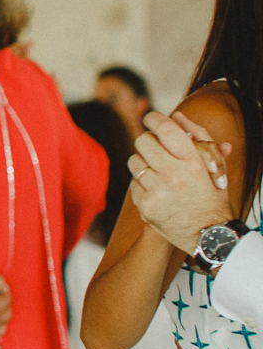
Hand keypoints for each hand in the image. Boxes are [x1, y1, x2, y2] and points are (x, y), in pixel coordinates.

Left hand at [130, 109, 233, 254]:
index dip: (154, 118)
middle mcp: (174, 174)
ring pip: (134, 161)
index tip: (151, 118)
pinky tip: (157, 191)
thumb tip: (176, 115)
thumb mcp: (215, 166)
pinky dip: (142, 184)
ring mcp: (157, 190)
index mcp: (193, 162)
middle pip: (143, 141)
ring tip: (159, 173)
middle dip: (147, 140)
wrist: (208, 233)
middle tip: (155, 147)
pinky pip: (133, 183)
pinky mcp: (145, 205)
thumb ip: (199, 137)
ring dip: (143, 163)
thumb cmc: (212, 194)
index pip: (165, 129)